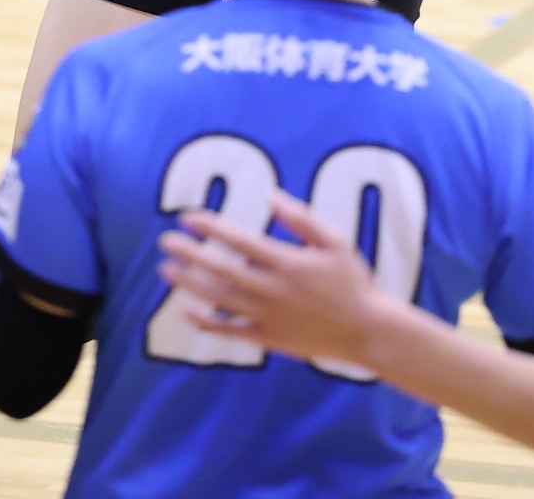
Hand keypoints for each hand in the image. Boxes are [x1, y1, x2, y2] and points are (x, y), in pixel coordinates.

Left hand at [156, 193, 386, 365]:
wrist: (368, 331)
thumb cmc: (354, 282)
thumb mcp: (335, 241)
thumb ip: (301, 218)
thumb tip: (271, 196)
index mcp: (288, 263)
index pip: (239, 241)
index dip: (211, 227)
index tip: (189, 217)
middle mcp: (272, 290)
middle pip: (221, 269)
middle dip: (190, 254)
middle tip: (166, 241)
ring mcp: (268, 316)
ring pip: (219, 300)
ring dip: (190, 284)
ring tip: (166, 270)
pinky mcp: (268, 338)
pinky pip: (230, 331)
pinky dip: (207, 323)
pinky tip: (187, 312)